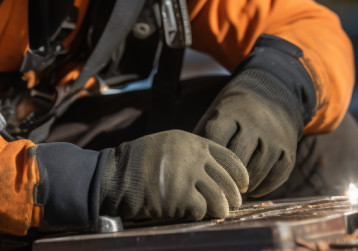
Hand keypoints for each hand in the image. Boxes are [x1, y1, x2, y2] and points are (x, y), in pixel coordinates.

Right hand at [99, 130, 247, 220]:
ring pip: (220, 199)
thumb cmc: (139, 164)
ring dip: (220, 210)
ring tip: (218, 214)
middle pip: (227, 182)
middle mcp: (194, 157)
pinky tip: (191, 214)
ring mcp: (188, 176)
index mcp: (193, 142)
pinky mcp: (181, 197)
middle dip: (232, 197)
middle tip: (230, 205)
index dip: (240, 175)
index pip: (229, 158)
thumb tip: (215, 174)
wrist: (115, 175)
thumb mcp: (168, 146)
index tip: (242, 186)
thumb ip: (191, 155)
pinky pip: (202, 211)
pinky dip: (199, 215)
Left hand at [194, 68, 304, 197]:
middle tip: (217, 190)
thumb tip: (184, 167)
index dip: (207, 160)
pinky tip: (252, 190)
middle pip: (237, 159)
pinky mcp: (288, 150)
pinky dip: (263, 188)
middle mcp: (256, 123)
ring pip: (257, 171)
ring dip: (244, 187)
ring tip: (233, 192)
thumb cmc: (234, 112)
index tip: (201, 172)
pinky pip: (276, 176)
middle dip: (225, 177)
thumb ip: (203, 137)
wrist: (272, 95)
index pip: (216, 139)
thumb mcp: (217, 113)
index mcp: (232, 112)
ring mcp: (275, 137)